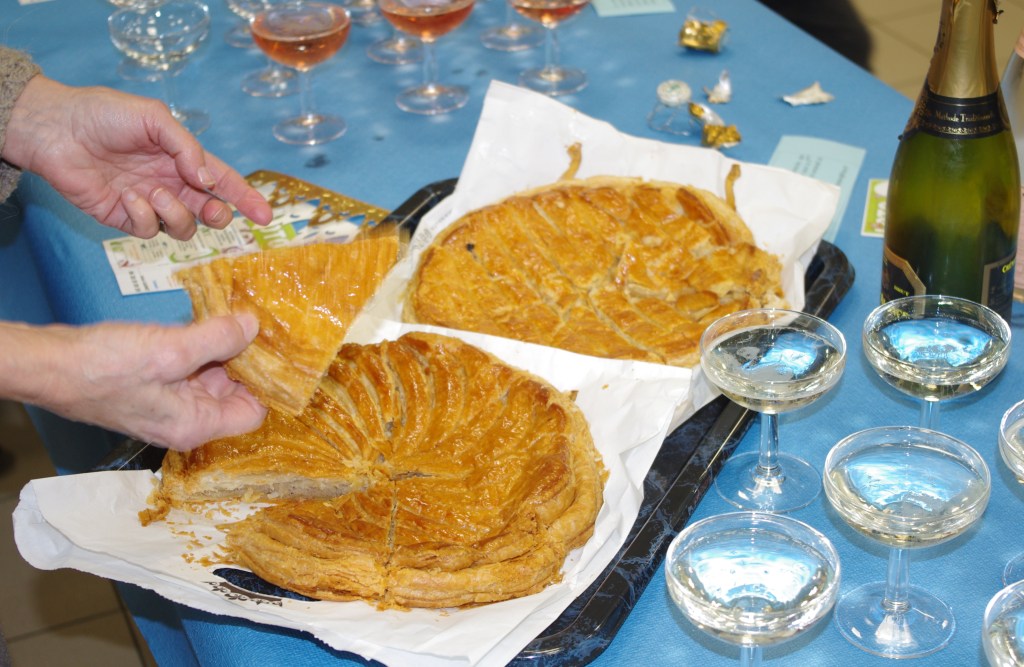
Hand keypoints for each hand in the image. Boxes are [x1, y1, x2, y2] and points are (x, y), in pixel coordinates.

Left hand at [3, 75, 271, 239]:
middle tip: (209, 208)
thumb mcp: (154, 117)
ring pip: (183, 227)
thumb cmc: (103, 114)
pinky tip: (127, 196)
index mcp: (183, 159)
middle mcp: (171, 184)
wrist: (56, 129)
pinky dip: (143, 216)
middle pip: (210, 211)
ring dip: (175, 213)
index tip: (266, 215)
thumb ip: (187, 147)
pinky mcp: (125, 218)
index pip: (223, 181)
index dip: (247, 198)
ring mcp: (149, 203)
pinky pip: (148, 230)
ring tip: (153, 192)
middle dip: (217, 214)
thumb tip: (207, 179)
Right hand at [5, 314, 267, 450]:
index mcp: (195, 424)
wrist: (48, 364)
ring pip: (216, 374)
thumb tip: (254, 326)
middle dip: (250, 359)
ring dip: (228, 347)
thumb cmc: (104, 367)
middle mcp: (188, 419)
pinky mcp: (157, 381)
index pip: (254, 412)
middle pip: (238, 391)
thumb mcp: (170, 350)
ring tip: (242, 314)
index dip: (268, 382)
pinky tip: (210, 319)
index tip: (277, 348)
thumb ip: (217, 340)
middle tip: (266, 323)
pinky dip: (204, 344)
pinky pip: (193, 365)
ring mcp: (172, 401)